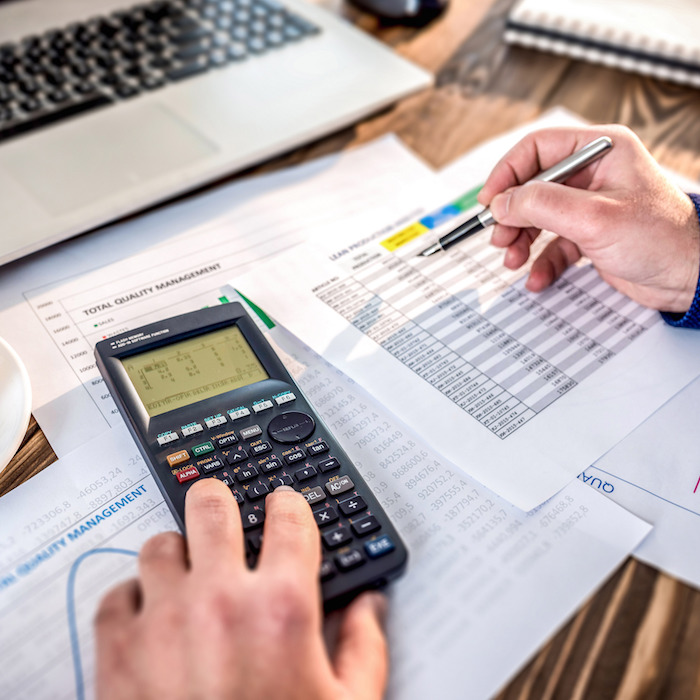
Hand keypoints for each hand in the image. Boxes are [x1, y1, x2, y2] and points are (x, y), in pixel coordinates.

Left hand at [95, 480, 387, 699]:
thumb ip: (366, 645)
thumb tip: (370, 605)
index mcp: (282, 608)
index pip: (288, 517)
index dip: (289, 503)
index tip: (284, 507)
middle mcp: (221, 601)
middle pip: (211, 506)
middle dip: (219, 501)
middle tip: (222, 512)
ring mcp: (164, 623)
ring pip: (158, 546)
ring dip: (175, 556)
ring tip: (187, 576)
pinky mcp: (118, 655)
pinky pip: (115, 596)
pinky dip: (132, 600)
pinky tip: (150, 618)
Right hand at [478, 125, 699, 312]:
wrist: (691, 277)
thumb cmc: (662, 239)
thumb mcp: (594, 217)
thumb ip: (541, 205)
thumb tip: (501, 203)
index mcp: (601, 150)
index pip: (538, 148)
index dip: (508, 173)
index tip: (491, 201)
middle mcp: (594, 173)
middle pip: (533, 185)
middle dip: (513, 214)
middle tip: (500, 237)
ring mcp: (590, 205)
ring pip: (538, 216)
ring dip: (521, 240)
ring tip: (513, 259)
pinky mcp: (590, 233)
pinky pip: (553, 243)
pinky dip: (541, 261)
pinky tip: (538, 277)